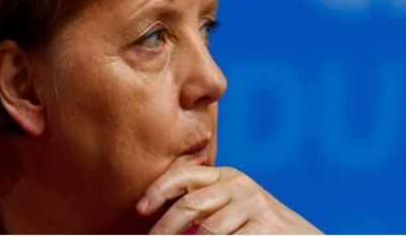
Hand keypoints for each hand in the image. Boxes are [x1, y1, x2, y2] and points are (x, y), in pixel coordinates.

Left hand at [136, 163, 322, 233]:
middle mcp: (240, 186)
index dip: (159, 189)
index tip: (140, 210)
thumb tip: (158, 226)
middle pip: (189, 205)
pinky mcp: (265, 227)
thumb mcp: (229, 209)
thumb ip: (201, 207)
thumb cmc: (255, 228)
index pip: (185, 174)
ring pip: (208, 232)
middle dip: (163, 229)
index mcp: (227, 177)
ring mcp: (255, 206)